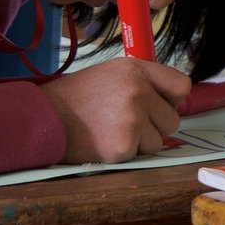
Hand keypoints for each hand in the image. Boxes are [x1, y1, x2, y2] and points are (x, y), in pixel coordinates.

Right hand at [38, 56, 191, 163]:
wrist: (43, 118)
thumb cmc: (76, 98)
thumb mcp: (109, 74)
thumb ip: (141, 82)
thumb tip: (171, 100)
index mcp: (136, 69)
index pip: (181, 85)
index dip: (172, 100)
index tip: (159, 106)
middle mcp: (138, 90)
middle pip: (173, 120)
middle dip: (155, 127)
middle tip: (127, 123)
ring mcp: (132, 118)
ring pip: (159, 141)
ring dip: (140, 142)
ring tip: (111, 131)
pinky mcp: (124, 144)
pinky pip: (140, 155)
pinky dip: (124, 153)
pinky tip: (103, 142)